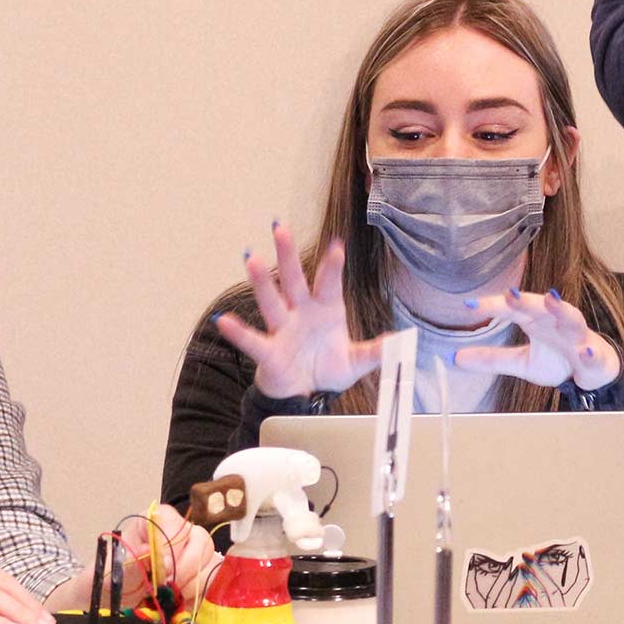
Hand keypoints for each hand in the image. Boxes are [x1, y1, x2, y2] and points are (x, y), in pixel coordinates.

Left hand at [48, 504, 222, 615]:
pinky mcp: (199, 578)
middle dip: (186, 567)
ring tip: (173, 596)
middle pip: (200, 539)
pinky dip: (202, 594)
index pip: (175, 522)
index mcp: (152, 524)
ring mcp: (191, 556)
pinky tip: (184, 603)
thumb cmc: (106, 582)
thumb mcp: (109, 573)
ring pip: (210, 561)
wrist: (106, 607)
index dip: (173, 544)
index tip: (163, 567)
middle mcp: (176, 535)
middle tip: (168, 586)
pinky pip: (214, 581)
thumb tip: (150, 552)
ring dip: (194, 583)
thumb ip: (129, 561)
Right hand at [215, 221, 381, 396]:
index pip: (329, 284)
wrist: (306, 395)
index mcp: (326, 310)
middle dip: (287, 255)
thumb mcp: (356, 362)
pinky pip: (253, 341)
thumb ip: (375, 351)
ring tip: (251, 258)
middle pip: (294, 280)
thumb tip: (400, 341)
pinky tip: (224, 320)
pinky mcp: (270, 352)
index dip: (332, 267)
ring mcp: (283, 330)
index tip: (337, 247)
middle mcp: (301, 314)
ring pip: (271, 302)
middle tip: (280, 228)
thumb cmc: (327, 369)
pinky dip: (238, 332)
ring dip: (262, 282)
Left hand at [451, 287, 623, 391]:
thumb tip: (455, 358)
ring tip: (551, 299)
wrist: (595, 370)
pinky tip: (584, 351)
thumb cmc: (558, 359)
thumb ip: (492, 358)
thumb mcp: (521, 362)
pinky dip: (589, 352)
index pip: (513, 308)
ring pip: (571, 318)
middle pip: (540, 306)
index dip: (493, 305)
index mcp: (536, 320)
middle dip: (527, 300)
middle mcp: (556, 322)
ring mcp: (577, 337)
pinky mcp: (594, 355)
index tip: (470, 305)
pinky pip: (592, 353)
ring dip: (562, 308)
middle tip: (510, 293)